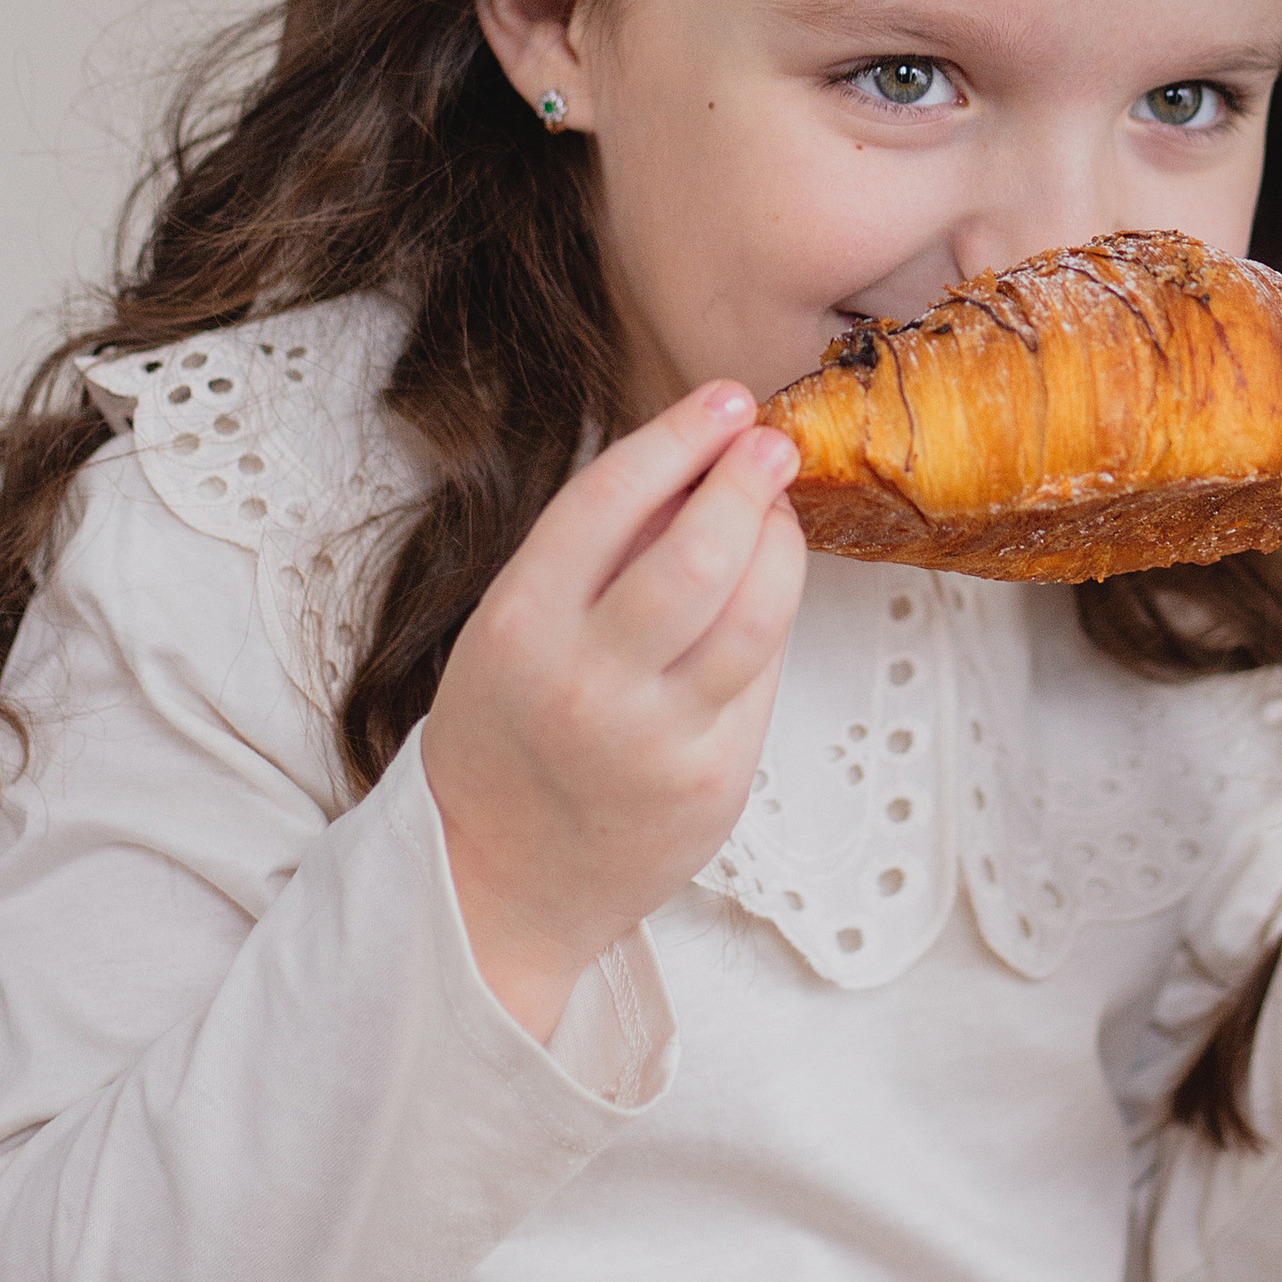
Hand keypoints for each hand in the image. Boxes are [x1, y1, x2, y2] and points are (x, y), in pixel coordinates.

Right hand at [420, 383, 807, 1037]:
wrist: (499, 881)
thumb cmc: (508, 735)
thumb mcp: (515, 627)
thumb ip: (596, 550)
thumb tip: (697, 461)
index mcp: (521, 627)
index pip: (609, 500)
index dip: (678, 436)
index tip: (725, 399)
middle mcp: (588, 684)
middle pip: (699, 552)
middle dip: (747, 480)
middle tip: (769, 443)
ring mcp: (657, 740)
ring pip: (755, 611)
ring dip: (781, 541)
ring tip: (776, 508)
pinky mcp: (713, 781)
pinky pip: (764, 674)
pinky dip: (771, 616)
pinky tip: (763, 587)